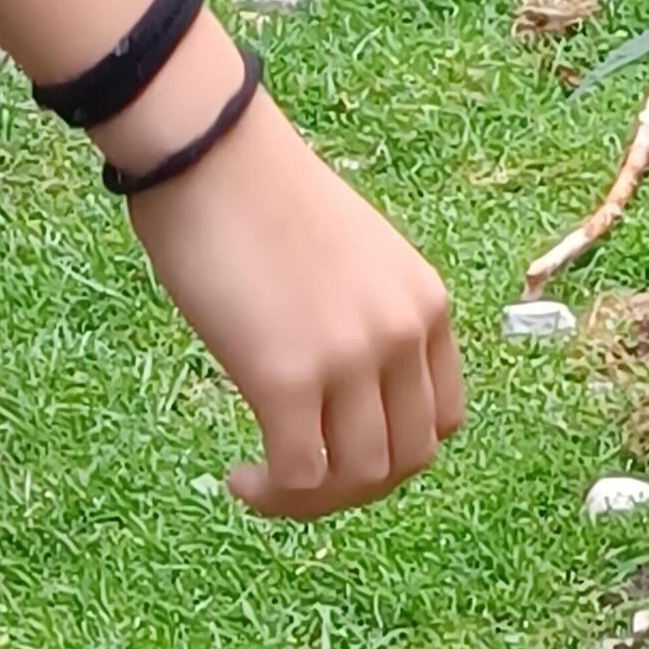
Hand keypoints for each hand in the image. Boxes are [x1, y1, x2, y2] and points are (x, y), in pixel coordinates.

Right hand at [127, 91, 463, 517]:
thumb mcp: (353, 262)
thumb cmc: (259, 197)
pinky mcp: (286, 375)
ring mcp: (351, 356)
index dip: (396, 454)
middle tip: (298, 479)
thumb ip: (365, 323)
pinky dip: (274, 495)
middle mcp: (404, 334)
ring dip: (313, 500)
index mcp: (428, 306)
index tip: (341, 451)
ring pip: (359, 477)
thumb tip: (342, 397)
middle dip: (355, 488)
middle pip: (408, 459)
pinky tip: (240, 478)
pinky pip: (300, 475)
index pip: (443, 420)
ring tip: (264, 482)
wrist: (206, 149)